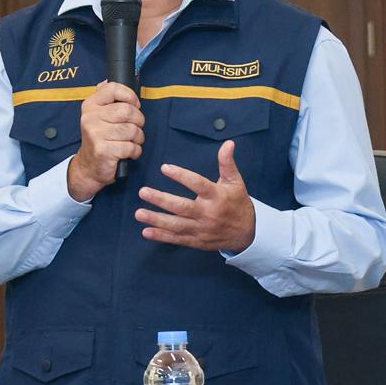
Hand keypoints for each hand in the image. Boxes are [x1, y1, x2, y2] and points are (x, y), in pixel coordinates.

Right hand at [67, 80, 144, 201]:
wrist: (89, 167)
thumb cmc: (100, 138)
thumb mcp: (98, 116)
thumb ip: (105, 98)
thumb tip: (106, 81)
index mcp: (90, 105)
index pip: (113, 88)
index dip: (130, 96)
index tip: (134, 105)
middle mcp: (90, 117)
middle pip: (128, 111)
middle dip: (138, 121)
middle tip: (136, 128)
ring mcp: (95, 134)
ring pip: (132, 130)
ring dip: (138, 138)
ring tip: (133, 141)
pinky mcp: (103, 151)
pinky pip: (131, 147)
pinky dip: (135, 151)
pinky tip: (129, 152)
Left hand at [135, 140, 255, 252]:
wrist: (246, 234)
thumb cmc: (238, 203)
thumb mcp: (236, 182)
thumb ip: (227, 163)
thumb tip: (228, 143)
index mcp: (217, 196)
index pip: (197, 184)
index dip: (181, 176)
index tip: (164, 167)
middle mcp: (207, 213)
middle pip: (182, 207)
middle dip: (161, 200)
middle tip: (143, 192)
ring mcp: (201, 229)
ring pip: (176, 225)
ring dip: (156, 219)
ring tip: (139, 213)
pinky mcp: (197, 241)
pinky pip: (177, 238)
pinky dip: (162, 236)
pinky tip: (146, 231)